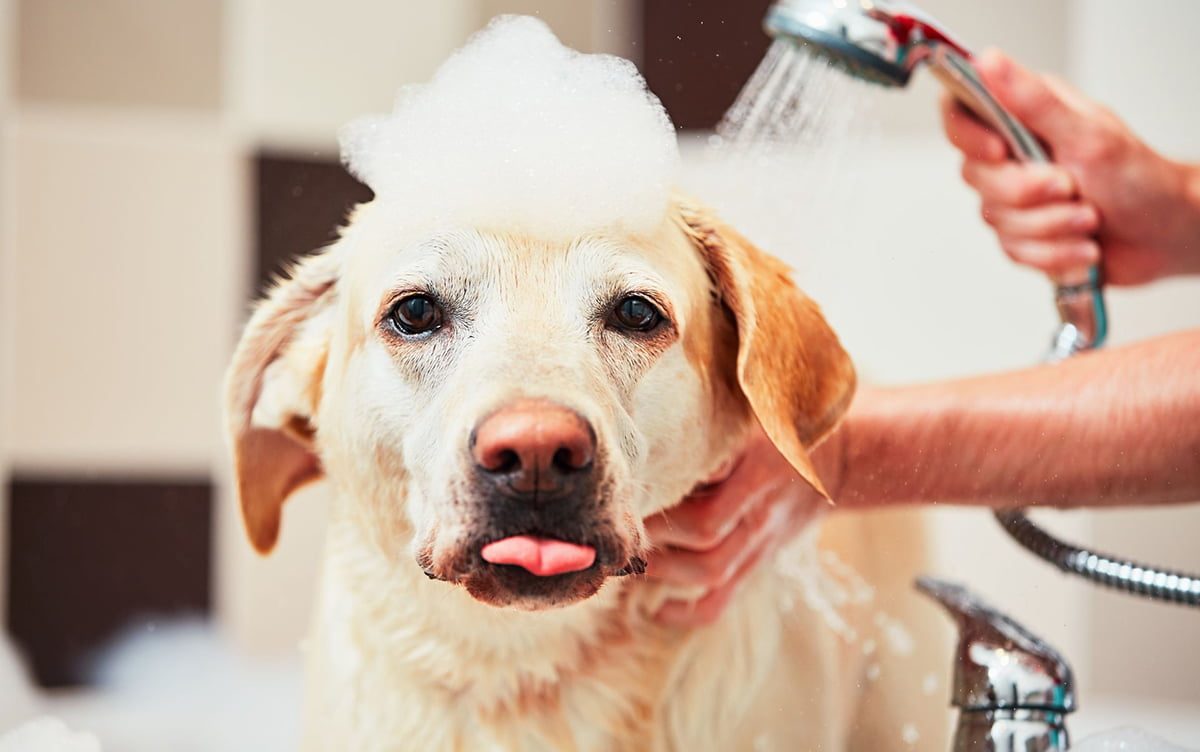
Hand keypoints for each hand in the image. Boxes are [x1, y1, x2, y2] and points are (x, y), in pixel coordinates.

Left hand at [643, 423, 835, 626]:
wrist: (835, 462)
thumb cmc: (779, 430)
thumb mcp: (754, 416)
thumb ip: (714, 428)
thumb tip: (657, 434)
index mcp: (758, 465)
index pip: (710, 487)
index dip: (665, 501)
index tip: (628, 495)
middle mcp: (759, 508)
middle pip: (704, 534)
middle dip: (654, 534)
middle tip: (616, 527)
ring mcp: (760, 541)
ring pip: (710, 571)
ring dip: (662, 569)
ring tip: (627, 557)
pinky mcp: (757, 564)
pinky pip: (724, 600)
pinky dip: (688, 614)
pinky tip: (657, 611)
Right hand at [942, 49, 1199, 284]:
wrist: (1164, 234)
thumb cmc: (1139, 178)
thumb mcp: (1087, 134)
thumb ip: (1032, 102)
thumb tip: (991, 63)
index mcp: (1025, 116)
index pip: (961, 113)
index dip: (968, 137)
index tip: (1000, 153)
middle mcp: (1014, 153)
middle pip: (976, 175)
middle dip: (1027, 194)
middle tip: (1070, 188)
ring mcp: (1016, 196)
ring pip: (996, 219)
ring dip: (1050, 227)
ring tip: (1089, 219)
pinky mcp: (1022, 233)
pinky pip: (1012, 250)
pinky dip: (1052, 253)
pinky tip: (1081, 245)